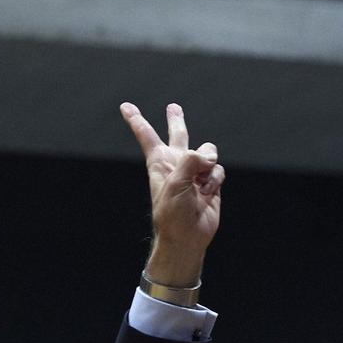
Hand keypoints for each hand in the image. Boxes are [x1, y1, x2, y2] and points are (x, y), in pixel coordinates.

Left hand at [120, 102, 224, 286]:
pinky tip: (207, 193)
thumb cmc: (173, 212)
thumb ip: (192, 160)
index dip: (137, 120)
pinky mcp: (210, 181)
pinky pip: (218, 169)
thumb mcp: (176, 182)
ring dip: (207, 163)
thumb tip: (209, 156)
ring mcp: (195, 172)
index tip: (124, 106)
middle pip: (178, 135)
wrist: (187, 236)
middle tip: (173, 107)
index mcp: (160, 162)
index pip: (147, 136)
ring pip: (207, 151)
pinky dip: (214, 180)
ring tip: (200, 183)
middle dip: (176, 121)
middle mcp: (177, 163)